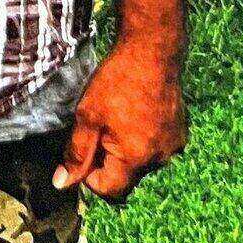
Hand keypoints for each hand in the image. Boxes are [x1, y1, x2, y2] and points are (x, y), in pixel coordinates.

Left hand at [54, 42, 186, 205]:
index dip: (88, 174)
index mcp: (136, 158)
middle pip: (125, 176)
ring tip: (118, 114)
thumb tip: (63, 183)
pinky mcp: (180, 133)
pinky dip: (141, 137)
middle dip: (107, 159)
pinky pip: (155, 147)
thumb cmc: (117, 81)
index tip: (83, 147)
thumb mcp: (88, 115)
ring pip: (140, 161)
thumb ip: (77, 152)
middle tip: (98, 125)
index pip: (109, 190)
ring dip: (125, 148)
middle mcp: (160, 159)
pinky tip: (135, 111)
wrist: (152, 52)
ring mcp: (173, 146)